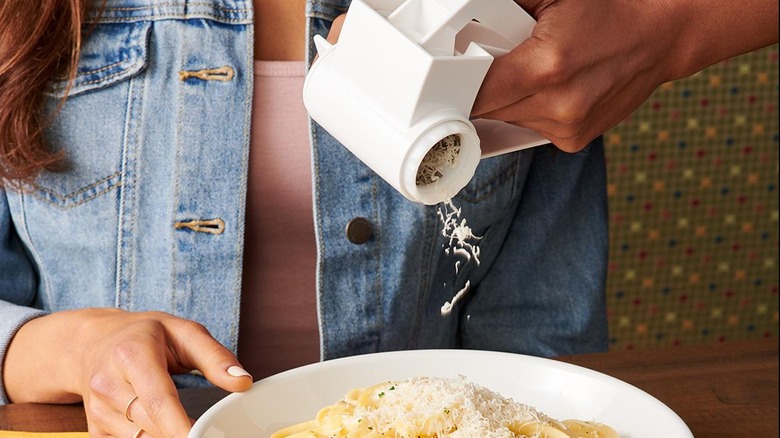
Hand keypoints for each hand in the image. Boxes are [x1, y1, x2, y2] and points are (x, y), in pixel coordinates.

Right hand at [4, 309, 252, 436]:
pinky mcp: (95, 428)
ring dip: (167, 437)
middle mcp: (108, 383)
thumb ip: (216, 357)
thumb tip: (243, 382)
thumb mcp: (184, 331)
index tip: (204, 436)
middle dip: (183, 434)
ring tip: (187, 425)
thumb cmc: (145, 334)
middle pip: (151, 425)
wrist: (92, 342)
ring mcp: (97, 409)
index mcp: (132, 354)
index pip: (158, 400)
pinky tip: (163, 429)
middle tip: (209, 433)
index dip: (181, 427)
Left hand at [471, 0, 777, 151]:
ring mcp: (568, 127)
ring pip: (506, 121)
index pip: (474, 92)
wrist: (663, 31)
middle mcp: (558, 105)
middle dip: (480, 88)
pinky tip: (551, 86)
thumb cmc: (609, 7)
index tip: (450, 74)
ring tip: (532, 70)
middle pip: (485, 111)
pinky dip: (529, 109)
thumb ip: (503, 10)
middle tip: (493, 62)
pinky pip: (530, 127)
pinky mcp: (574, 139)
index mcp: (546, 66)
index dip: (456, 83)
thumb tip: (462, 21)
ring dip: (505, 99)